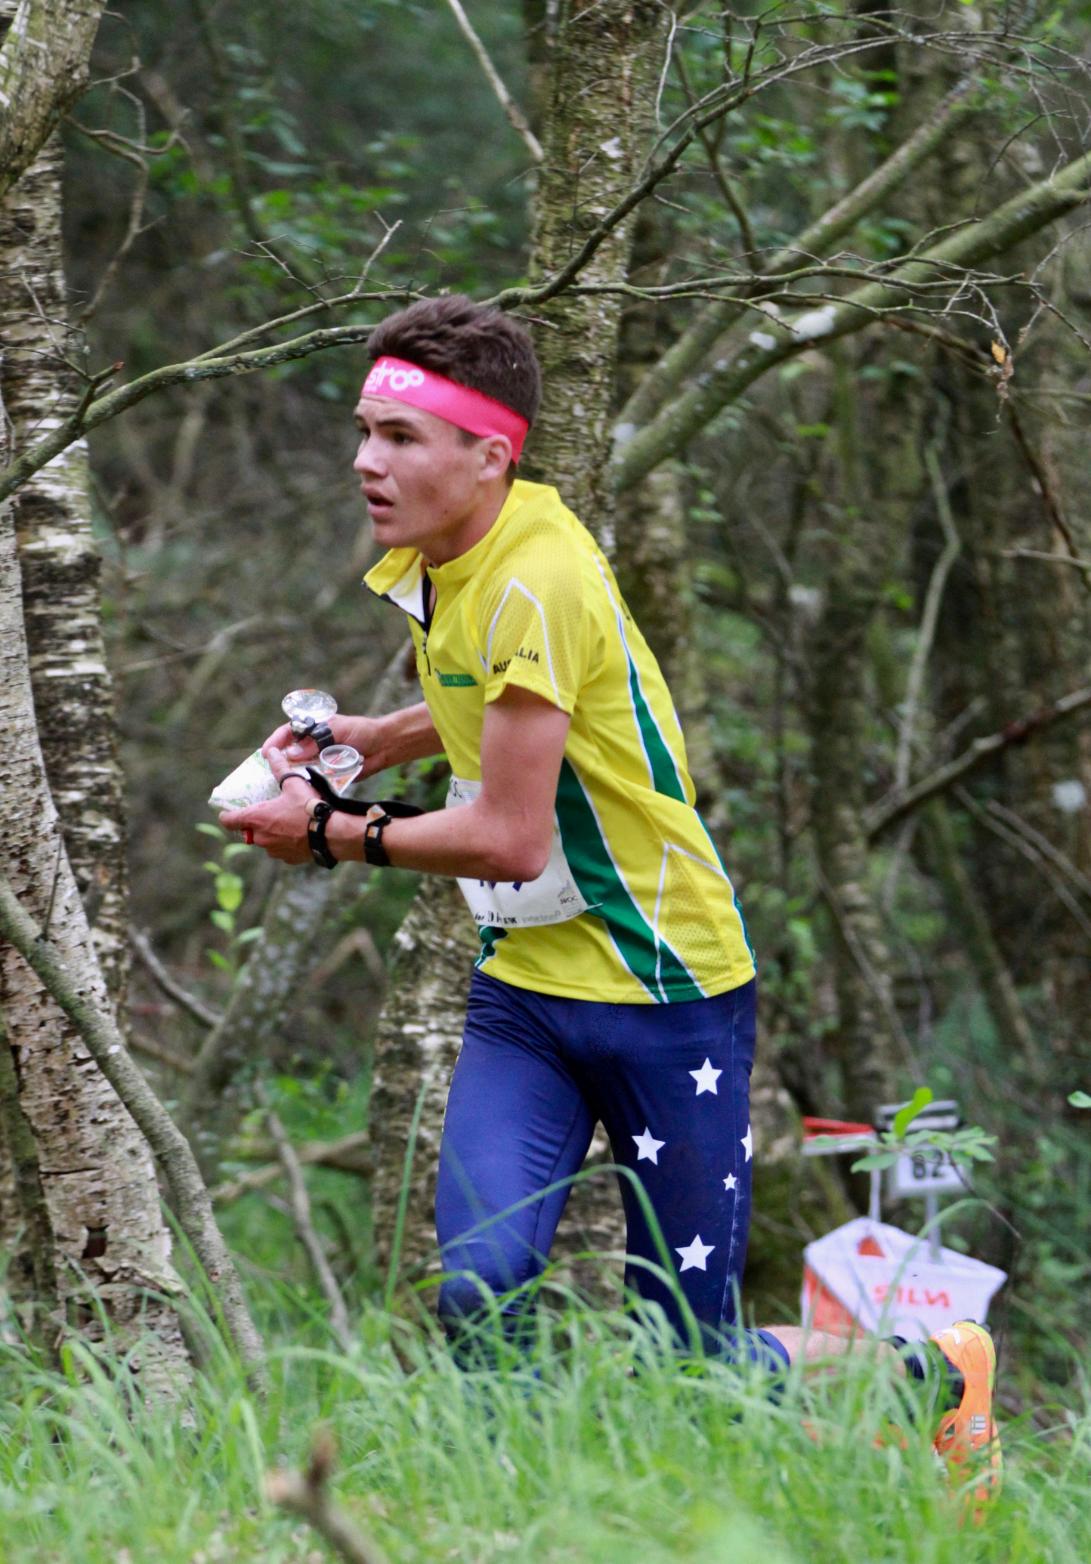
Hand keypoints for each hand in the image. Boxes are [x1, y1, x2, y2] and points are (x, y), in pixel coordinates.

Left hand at [219, 749, 317, 862]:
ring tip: (286, 823)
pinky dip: (286, 843)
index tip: (227, 813)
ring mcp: (274, 850)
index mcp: (257, 818)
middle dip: (255, 823)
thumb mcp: (294, 784)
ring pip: (266, 841)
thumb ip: (280, 768)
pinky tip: (298, 835)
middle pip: (249, 831)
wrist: (331, 833)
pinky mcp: (288, 859)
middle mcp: (261, 837)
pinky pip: (281, 850)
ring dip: (271, 834)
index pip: (229, 821)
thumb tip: (272, 751)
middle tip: (266, 814)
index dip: (226, 816)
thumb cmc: (309, 807)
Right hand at [261, 714, 387, 776]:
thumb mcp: (338, 730)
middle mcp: (313, 745)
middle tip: (266, 771)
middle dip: (277, 761)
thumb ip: (316, 741)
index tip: (266, 752)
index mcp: (314, 729)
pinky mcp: (328, 774)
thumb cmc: (362, 732)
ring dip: (289, 775)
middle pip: (289, 752)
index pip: (288, 732)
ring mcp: (319, 760)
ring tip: (275, 783)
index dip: (275, 741)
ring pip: (299, 768)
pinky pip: (313, 779)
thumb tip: (293, 753)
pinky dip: (305, 784)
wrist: (383, 747)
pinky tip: (296, 791)